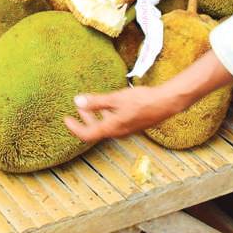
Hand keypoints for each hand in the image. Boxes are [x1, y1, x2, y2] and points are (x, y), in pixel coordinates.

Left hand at [64, 85, 185, 142]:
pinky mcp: (132, 125)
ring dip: (96, 115)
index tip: (66, 119)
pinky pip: (114, 123)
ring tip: (91, 102)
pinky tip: (110, 103)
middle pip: (95, 130)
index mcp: (112, 128)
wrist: (165, 103)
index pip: (87, 134)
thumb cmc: (142, 100)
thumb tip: (77, 101)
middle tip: (79, 106)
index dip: (75, 128)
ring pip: (105, 126)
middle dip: (85, 118)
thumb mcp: (116, 98)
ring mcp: (126, 130)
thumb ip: (96, 101)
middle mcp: (118, 133)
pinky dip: (107, 115)